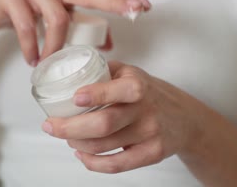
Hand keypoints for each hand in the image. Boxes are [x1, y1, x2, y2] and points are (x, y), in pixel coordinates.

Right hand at [0, 0, 150, 64]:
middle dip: (113, 1)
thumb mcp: (56, 18)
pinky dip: (32, 47)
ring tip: (50, 63)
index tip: (144, 6)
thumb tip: (111, 44)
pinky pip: (27, 26)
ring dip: (57, 46)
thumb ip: (82, 27)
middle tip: (132, 14)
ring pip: (57, 16)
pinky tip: (32, 60)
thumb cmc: (26, 13)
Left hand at [41, 61, 205, 172]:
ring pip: (105, 145)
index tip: (74, 98)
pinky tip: (82, 154)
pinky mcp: (151, 154)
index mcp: (138, 85)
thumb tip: (67, 73)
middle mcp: (145, 110)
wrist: (186, 119)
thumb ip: (103, 71)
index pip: (120, 90)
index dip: (96, 94)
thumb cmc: (150, 93)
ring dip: (78, 143)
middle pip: (104, 124)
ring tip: (67, 137)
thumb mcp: (131, 73)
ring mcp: (150, 134)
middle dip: (70, 128)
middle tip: (50, 126)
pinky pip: (117, 165)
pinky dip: (93, 163)